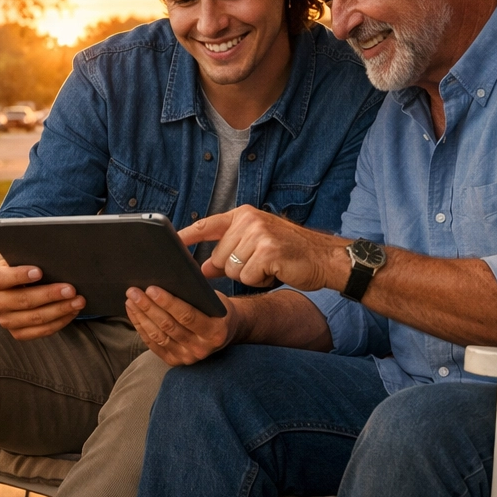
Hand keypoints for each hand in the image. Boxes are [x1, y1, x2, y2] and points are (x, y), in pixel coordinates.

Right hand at [0, 260, 85, 340]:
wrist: (10, 288)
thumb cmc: (19, 268)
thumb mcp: (18, 259)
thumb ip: (30, 259)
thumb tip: (55, 259)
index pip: (2, 278)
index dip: (20, 275)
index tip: (39, 271)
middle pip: (24, 300)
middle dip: (50, 295)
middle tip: (71, 289)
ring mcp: (6, 321)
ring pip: (35, 318)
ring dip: (60, 310)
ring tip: (78, 301)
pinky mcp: (18, 333)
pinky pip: (41, 331)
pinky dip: (60, 321)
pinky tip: (72, 312)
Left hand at [125, 286, 239, 365]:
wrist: (225, 331)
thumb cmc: (216, 309)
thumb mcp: (214, 300)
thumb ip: (196, 294)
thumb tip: (166, 277)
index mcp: (215, 331)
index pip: (187, 316)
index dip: (167, 302)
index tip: (150, 288)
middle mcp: (201, 348)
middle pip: (169, 326)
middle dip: (148, 307)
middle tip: (133, 292)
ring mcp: (188, 357)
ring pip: (159, 336)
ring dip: (141, 317)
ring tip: (130, 300)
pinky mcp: (175, 361)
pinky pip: (154, 344)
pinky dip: (141, 328)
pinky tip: (134, 313)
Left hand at [180, 206, 349, 290]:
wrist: (326, 259)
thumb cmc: (290, 254)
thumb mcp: (257, 246)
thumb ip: (229, 252)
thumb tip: (202, 269)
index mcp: (243, 215)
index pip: (207, 225)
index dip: (186, 237)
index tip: (170, 245)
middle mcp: (249, 220)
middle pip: (219, 257)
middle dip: (235, 268)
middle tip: (260, 263)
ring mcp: (259, 234)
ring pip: (232, 269)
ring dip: (249, 275)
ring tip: (269, 267)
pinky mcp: (268, 251)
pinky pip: (248, 277)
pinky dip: (260, 281)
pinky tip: (276, 272)